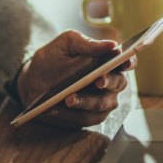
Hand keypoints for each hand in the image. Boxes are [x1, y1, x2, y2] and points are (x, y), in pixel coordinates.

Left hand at [16, 30, 135, 127]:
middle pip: (118, 83)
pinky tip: (56, 108)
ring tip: (68, 98)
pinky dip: (70, 115)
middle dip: (108, 82)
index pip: (126, 61)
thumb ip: (86, 43)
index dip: (129, 61)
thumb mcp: (65, 44)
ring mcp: (101, 101)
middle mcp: (109, 82)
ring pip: (102, 104)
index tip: (124, 62)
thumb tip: (111, 45)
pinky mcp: (88, 117)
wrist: (32, 81)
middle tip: (97, 81)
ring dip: (86, 102)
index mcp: (107, 61)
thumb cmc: (53, 58)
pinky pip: (85, 119)